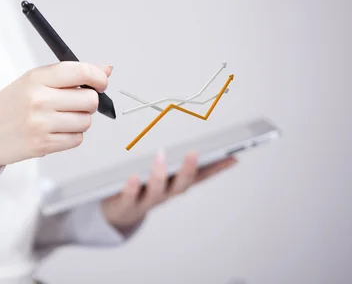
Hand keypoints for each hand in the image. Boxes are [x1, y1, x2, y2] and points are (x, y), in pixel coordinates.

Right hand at [0, 62, 111, 173]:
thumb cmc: (13, 103)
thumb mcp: (35, 81)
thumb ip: (71, 74)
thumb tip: (107, 69)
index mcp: (37, 78)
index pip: (81, 72)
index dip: (99, 77)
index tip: (101, 82)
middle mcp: (39, 99)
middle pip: (90, 100)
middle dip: (89, 102)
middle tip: (76, 103)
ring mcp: (40, 124)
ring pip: (86, 122)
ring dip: (80, 121)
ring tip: (62, 118)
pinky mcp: (42, 146)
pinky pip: (77, 139)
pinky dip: (72, 136)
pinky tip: (55, 131)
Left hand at [102, 151, 236, 232]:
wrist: (119, 213)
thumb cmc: (144, 186)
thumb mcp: (163, 173)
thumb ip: (176, 157)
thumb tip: (195, 138)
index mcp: (175, 184)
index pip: (202, 176)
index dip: (218, 169)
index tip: (232, 156)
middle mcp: (165, 194)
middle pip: (181, 185)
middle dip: (189, 169)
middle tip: (194, 153)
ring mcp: (146, 201)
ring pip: (156, 190)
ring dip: (160, 174)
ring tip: (161, 155)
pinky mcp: (125, 205)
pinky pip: (129, 196)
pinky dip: (131, 187)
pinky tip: (132, 176)